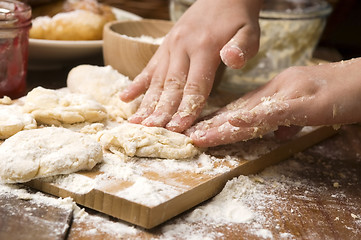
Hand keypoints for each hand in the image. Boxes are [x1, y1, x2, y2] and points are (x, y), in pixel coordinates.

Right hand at [119, 0, 260, 131]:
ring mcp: (170, 47)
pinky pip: (149, 67)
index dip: (186, 110)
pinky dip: (137, 84)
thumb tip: (232, 60)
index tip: (177, 130)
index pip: (195, 86)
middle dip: (161, 112)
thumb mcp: (249, 31)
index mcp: (204, 48)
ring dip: (146, 103)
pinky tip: (125, 98)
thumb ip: (242, 47)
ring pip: (157, 80)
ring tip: (136, 122)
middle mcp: (182, 48)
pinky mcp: (164, 47)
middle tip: (151, 132)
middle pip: (171, 86)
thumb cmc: (237, 19)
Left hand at [186, 58, 360, 146]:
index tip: (200, 131)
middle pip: (238, 111)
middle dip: (212, 126)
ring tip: (198, 137)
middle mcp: (275, 91)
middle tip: (187, 137)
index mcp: (275, 94)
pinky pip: (274, 110)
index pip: (241, 109)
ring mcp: (288, 94)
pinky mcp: (304, 102)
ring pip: (248, 112)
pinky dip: (253, 116)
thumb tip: (277, 135)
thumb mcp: (307, 109)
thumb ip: (289, 121)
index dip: (219, 121)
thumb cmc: (338, 95)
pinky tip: (233, 121)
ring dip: (222, 126)